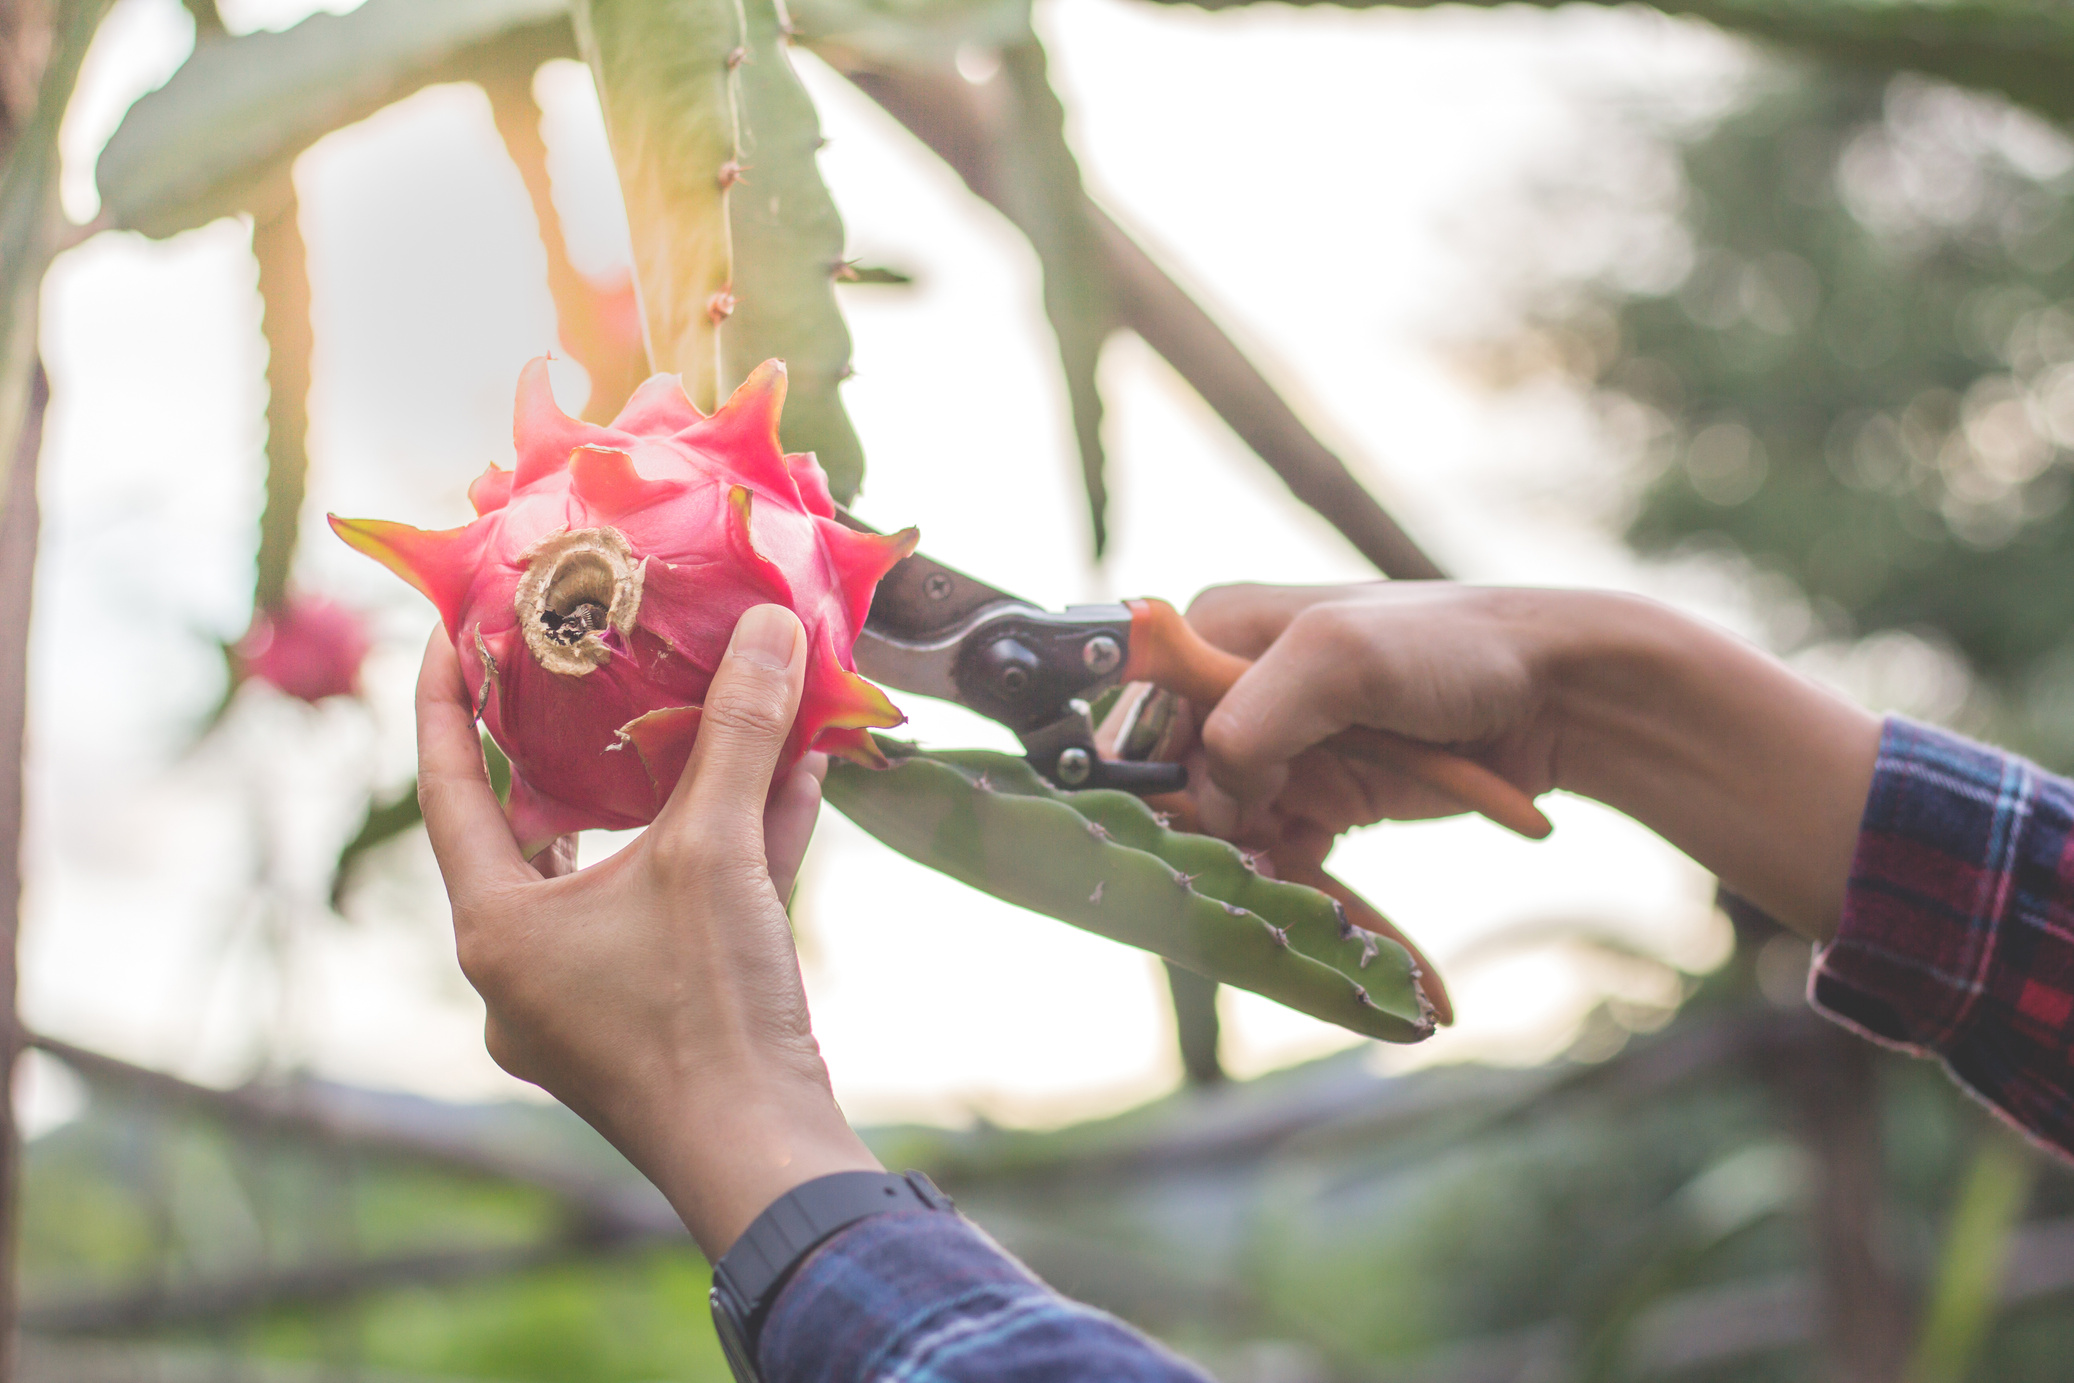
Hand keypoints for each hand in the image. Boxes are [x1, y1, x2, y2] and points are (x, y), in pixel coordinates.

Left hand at [416, 603, 879, 1257]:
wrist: (767, 1157)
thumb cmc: (708, 1012)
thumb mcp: (715, 851)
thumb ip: (737, 732)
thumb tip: (769, 625)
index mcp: (496, 927)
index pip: (447, 787)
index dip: (446, 699)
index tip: (454, 629)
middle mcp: (523, 968)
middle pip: (539, 826)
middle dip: (576, 746)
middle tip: (590, 668)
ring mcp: (586, 1002)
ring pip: (622, 870)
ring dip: (675, 796)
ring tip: (708, 713)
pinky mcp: (651, 1021)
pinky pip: (677, 912)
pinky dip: (724, 851)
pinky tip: (786, 785)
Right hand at [1181, 583, 1562, 856]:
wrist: (1560, 696)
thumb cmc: (1454, 650)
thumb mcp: (1341, 660)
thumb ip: (1254, 715)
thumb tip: (1208, 787)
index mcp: (1221, 634)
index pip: (1146, 723)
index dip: (1164, 785)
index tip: (1208, 830)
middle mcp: (1240, 690)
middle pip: (1183, 789)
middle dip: (1214, 837)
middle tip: (1264, 867)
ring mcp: (1283, 747)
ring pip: (1230, 833)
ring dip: (1257, 869)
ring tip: (1303, 887)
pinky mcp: (1322, 796)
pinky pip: (1282, 854)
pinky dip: (1299, 881)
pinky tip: (1325, 894)